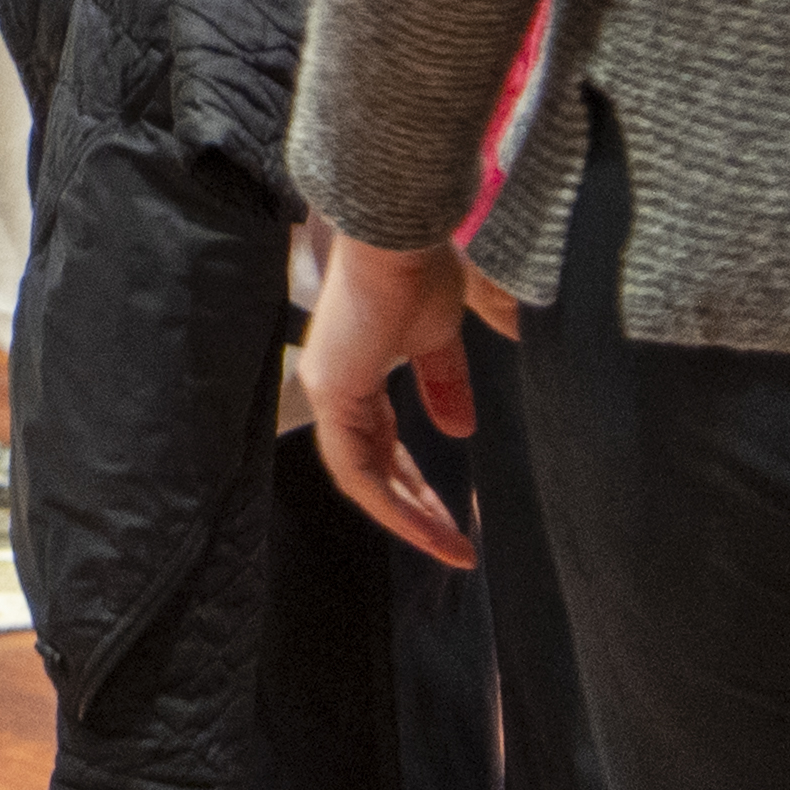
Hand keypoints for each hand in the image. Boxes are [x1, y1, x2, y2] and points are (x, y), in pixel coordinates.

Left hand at [303, 235, 518, 569]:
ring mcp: (329, 390)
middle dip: (417, 511)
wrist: (402, 239)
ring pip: (363, 479)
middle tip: (457, 547)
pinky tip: (427, 527)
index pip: (381, 445)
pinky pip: (356, 469)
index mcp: (358, 373)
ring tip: (453, 550)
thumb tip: (460, 432)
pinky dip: (392, 504)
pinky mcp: (333, 392)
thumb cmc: (421, 270)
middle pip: (372, 469)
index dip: (416, 484)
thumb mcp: (441, 338)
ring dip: (409, 518)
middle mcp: (335, 386)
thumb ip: (446, 383)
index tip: (459, 518)